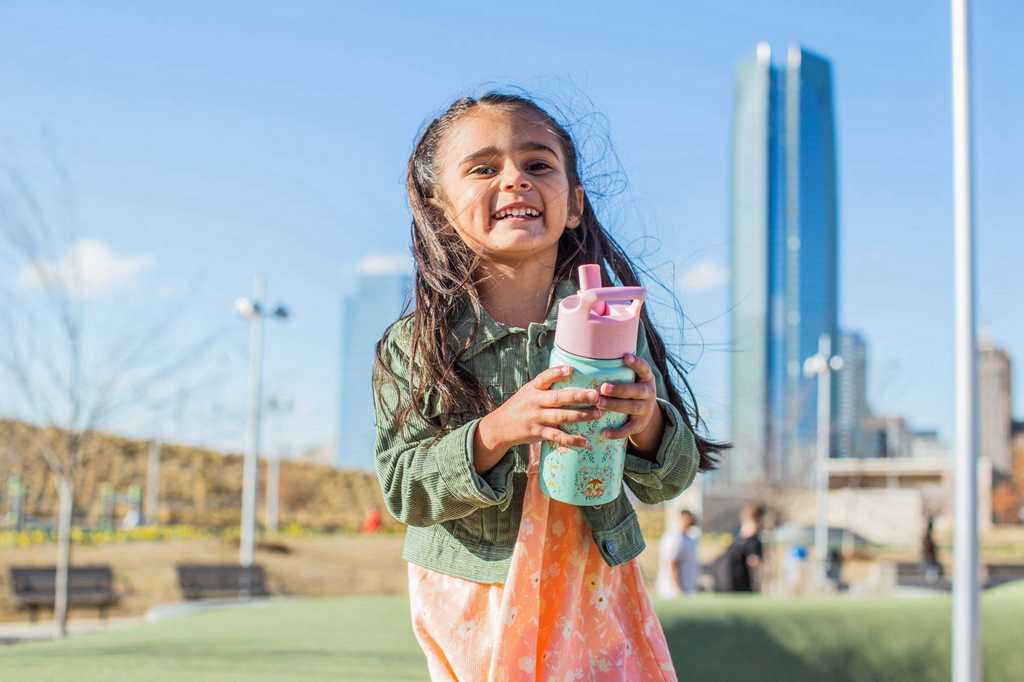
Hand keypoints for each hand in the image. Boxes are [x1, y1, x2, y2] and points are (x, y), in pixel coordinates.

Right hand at [473, 366, 603, 472]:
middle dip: (578, 396)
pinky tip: (585, 442)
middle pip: (558, 398)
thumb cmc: (520, 405)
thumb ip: (545, 384)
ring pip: (561, 417)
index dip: (556, 373)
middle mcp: (534, 402)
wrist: (499, 426)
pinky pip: (557, 437)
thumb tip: (569, 370)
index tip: (570, 369)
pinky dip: (572, 440)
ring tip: (598, 414)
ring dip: (581, 416)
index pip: (544, 378)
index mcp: (533, 389)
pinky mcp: (537, 433)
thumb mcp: (528, 390)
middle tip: (596, 395)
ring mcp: (536, 418)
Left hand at [596, 353, 662, 454]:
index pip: (644, 369)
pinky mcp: (640, 424)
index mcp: (647, 378)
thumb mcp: (632, 378)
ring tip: (599, 404)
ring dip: (615, 406)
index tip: (625, 356)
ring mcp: (646, 409)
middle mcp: (649, 393)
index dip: (636, 363)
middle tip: (603, 388)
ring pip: (631, 408)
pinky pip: (629, 429)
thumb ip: (619, 369)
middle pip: (636, 390)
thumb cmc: (630, 389)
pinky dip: (617, 432)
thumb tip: (597, 349)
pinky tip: (604, 433)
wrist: (646, 413)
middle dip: (619, 389)